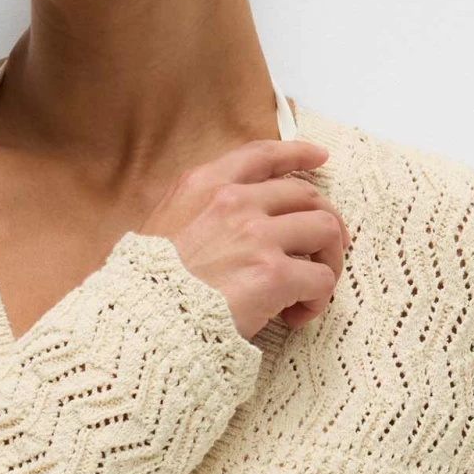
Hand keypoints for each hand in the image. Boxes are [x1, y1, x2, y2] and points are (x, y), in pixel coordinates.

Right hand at [139, 138, 350, 340]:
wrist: (145, 319)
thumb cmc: (148, 283)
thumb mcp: (161, 225)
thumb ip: (196, 210)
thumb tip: (226, 221)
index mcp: (204, 185)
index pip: (263, 155)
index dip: (298, 154)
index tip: (319, 157)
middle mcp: (235, 201)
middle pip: (307, 195)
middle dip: (324, 222)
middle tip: (324, 251)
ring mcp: (257, 235)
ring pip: (326, 230)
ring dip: (328, 260)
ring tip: (312, 289)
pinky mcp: (274, 274)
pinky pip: (321, 279)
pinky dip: (317, 299)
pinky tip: (296, 315)